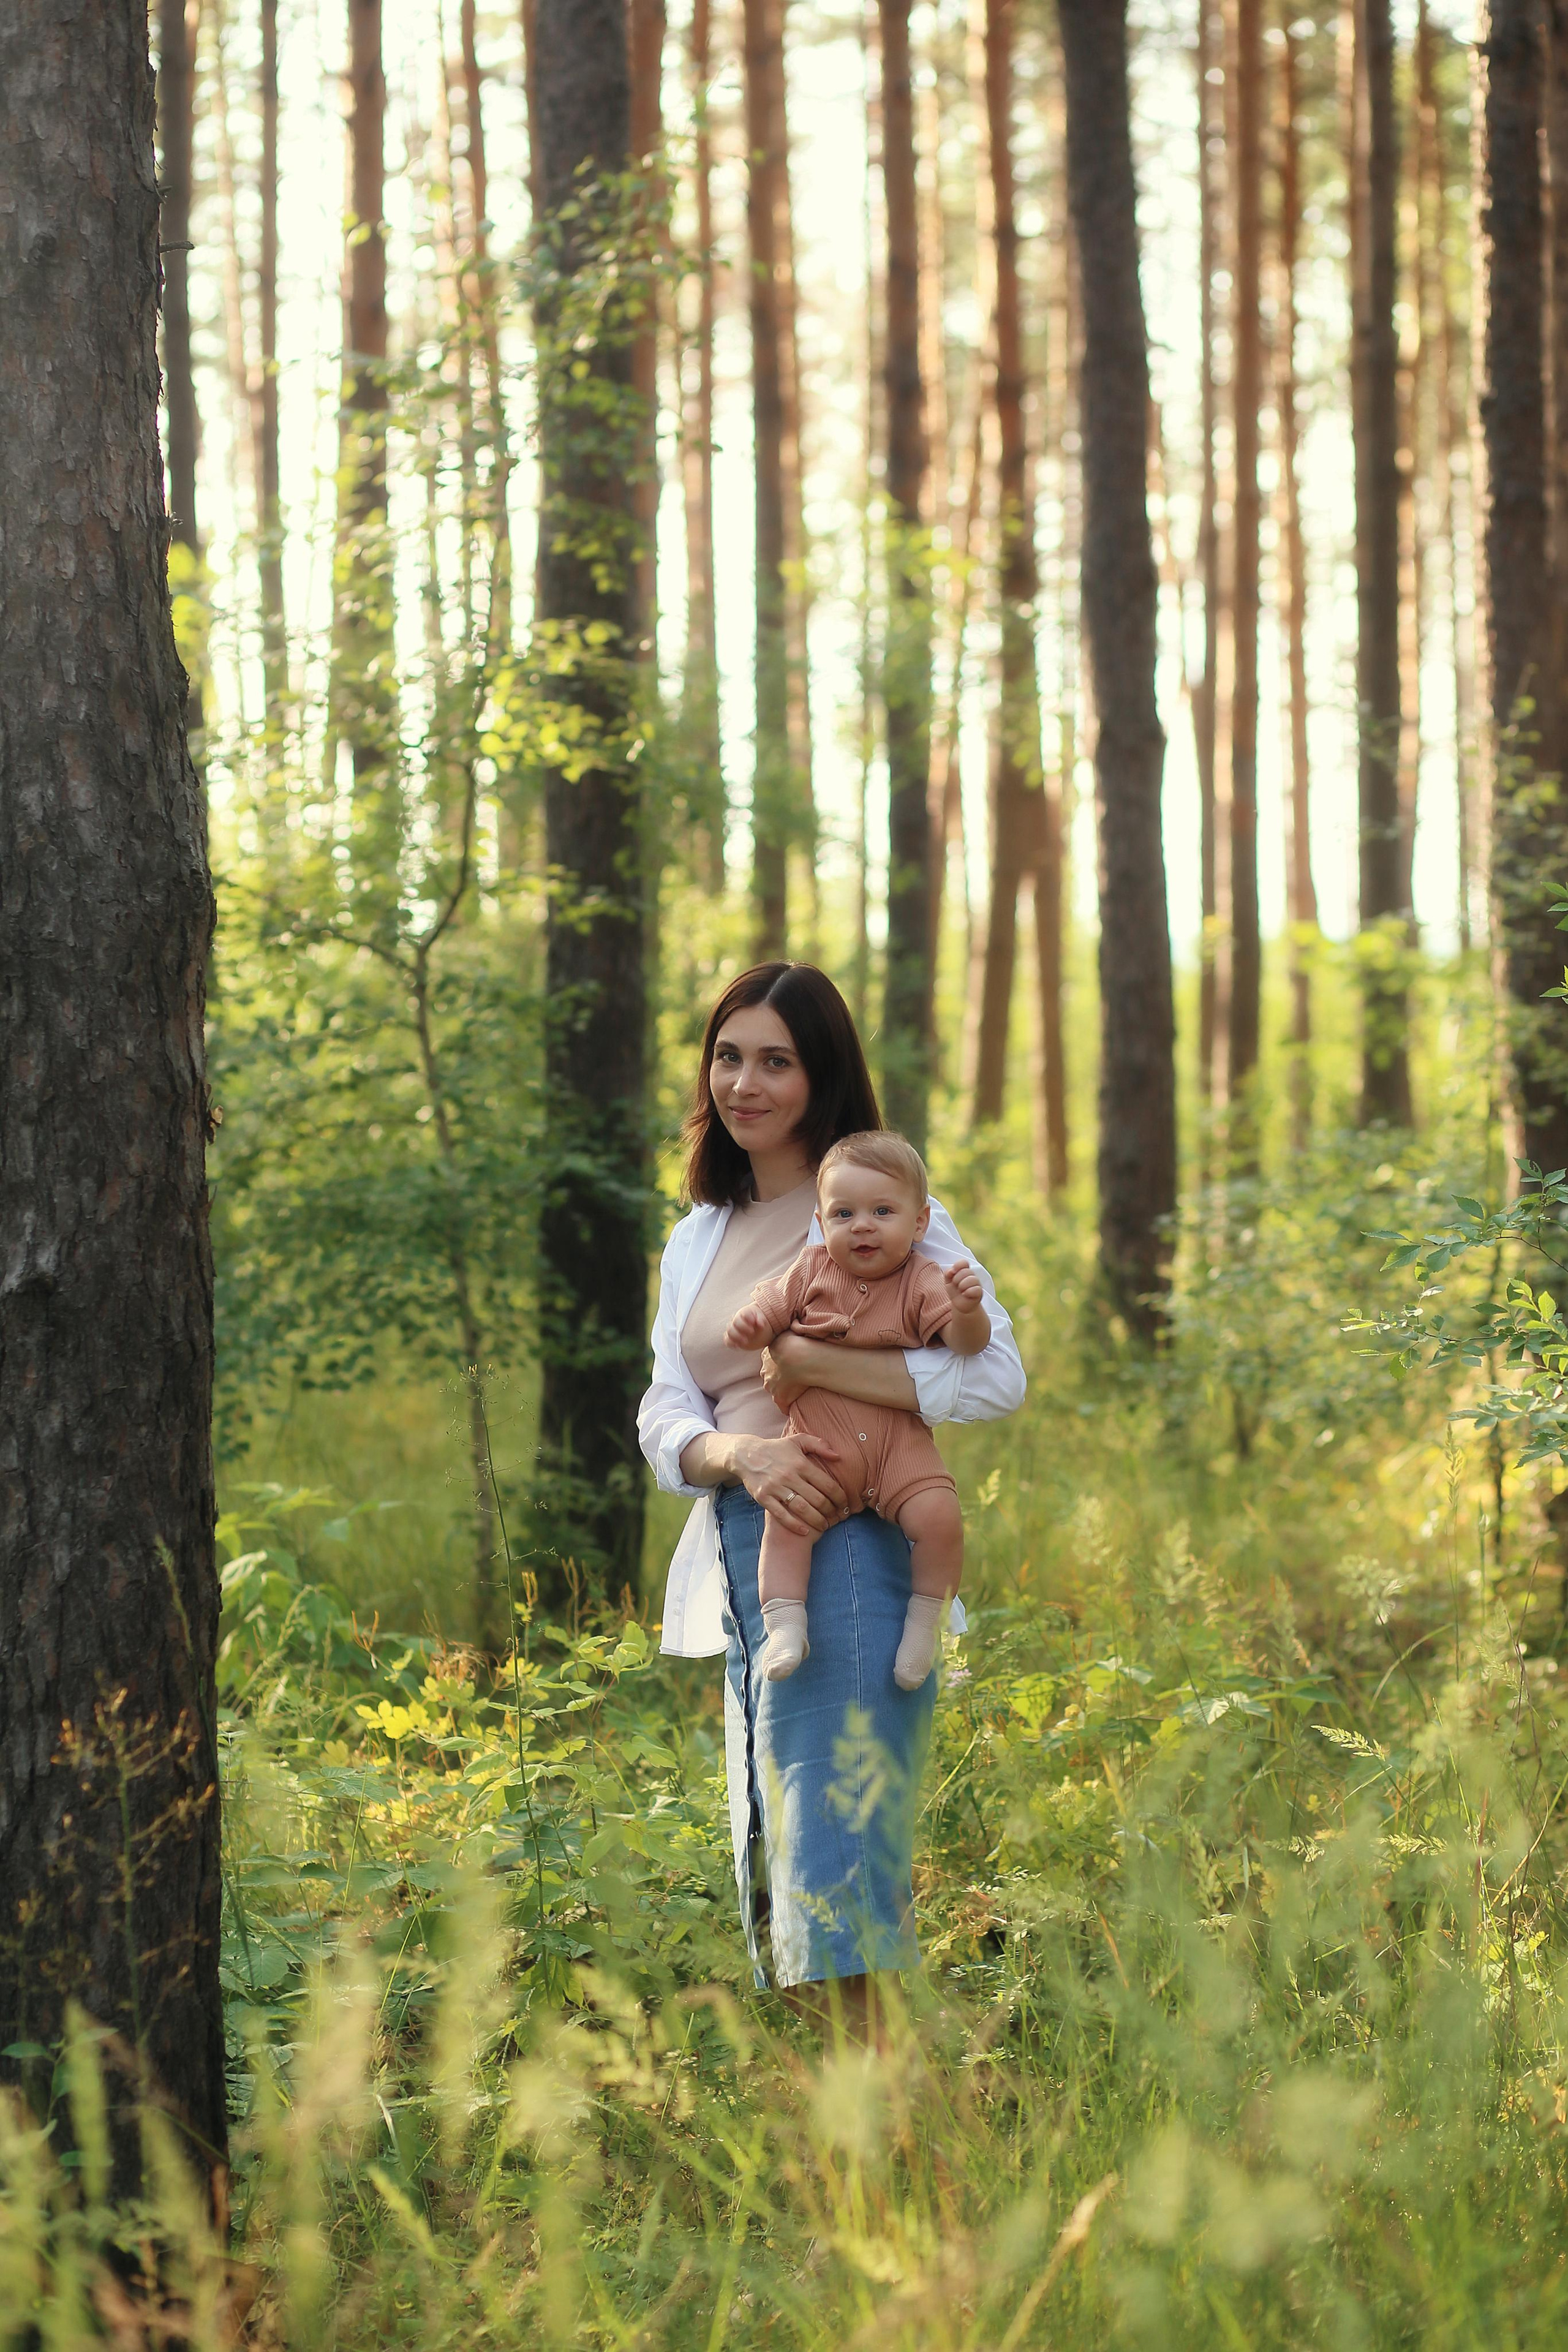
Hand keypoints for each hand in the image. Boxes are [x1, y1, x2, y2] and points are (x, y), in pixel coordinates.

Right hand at [724, 1301, 771, 1348]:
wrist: (755, 1325)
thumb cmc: (757, 1319)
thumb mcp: (760, 1317)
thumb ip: (761, 1320)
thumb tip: (761, 1325)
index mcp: (743, 1314)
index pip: (742, 1315)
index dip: (747, 1318)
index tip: (754, 1322)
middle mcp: (736, 1321)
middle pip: (735, 1323)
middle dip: (742, 1327)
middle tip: (752, 1332)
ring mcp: (733, 1330)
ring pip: (730, 1332)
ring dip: (736, 1337)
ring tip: (746, 1342)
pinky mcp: (733, 1339)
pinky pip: (728, 1341)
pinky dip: (731, 1343)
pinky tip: (738, 1346)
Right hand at [729, 1431, 845, 1538]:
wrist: (746, 1455)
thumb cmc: (776, 1449)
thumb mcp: (797, 1441)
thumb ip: (819, 1445)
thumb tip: (838, 1456)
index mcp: (801, 1463)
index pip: (827, 1484)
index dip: (840, 1497)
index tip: (845, 1505)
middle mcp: (789, 1476)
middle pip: (817, 1499)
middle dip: (831, 1512)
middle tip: (838, 1518)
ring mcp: (775, 1488)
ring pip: (802, 1509)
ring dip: (817, 1521)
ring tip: (825, 1526)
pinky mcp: (763, 1498)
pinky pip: (781, 1515)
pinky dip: (795, 1525)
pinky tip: (805, 1531)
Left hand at [759, 1329, 816, 1408]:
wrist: (798, 1357)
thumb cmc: (795, 1343)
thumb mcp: (787, 1333)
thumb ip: (787, 1334)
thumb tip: (793, 1323)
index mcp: (768, 1358)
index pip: (772, 1363)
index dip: (780, 1364)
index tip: (789, 1365)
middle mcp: (766, 1373)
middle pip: (771, 1377)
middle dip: (780, 1378)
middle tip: (794, 1377)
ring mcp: (772, 1387)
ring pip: (776, 1391)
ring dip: (785, 1391)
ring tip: (797, 1390)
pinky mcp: (780, 1399)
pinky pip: (783, 1407)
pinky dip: (788, 1407)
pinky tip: (795, 1407)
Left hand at [944, 1258, 984, 1312]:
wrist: (960, 1304)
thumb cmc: (954, 1290)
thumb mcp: (948, 1281)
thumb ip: (948, 1273)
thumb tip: (951, 1271)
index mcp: (964, 1270)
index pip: (964, 1262)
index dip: (957, 1266)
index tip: (952, 1272)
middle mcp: (972, 1275)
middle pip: (966, 1271)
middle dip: (957, 1278)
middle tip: (956, 1285)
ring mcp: (977, 1284)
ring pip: (972, 1279)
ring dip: (962, 1285)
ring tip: (960, 1290)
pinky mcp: (979, 1293)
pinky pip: (977, 1289)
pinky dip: (968, 1292)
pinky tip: (965, 1294)